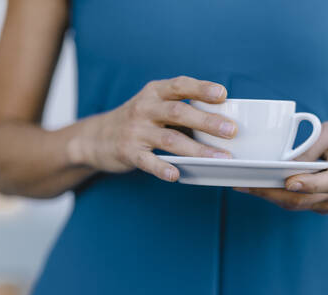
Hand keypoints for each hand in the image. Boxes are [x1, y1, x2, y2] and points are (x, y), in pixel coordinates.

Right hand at [68, 76, 236, 180]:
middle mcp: (145, 108)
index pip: (180, 85)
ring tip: (219, 158)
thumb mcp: (154, 105)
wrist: (97, 137)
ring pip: (170, 139)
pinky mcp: (128, 152)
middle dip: (207, 121)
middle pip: (179, 112)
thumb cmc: (138, 120)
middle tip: (231, 131)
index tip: (223, 94)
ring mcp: (136, 130)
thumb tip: (221, 118)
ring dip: (197, 149)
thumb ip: (180, 108)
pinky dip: (162, 168)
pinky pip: (148, 161)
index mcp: (154, 92)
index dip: (201, 88)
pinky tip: (177, 175)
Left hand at [235, 122, 327, 213]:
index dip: (310, 184)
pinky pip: (296, 205)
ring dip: (268, 196)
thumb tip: (287, 160)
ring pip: (296, 205)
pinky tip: (257, 187)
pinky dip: (276, 197)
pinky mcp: (322, 208)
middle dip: (271, 192)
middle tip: (244, 183)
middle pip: (304, 198)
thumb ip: (314, 144)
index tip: (289, 182)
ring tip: (242, 184)